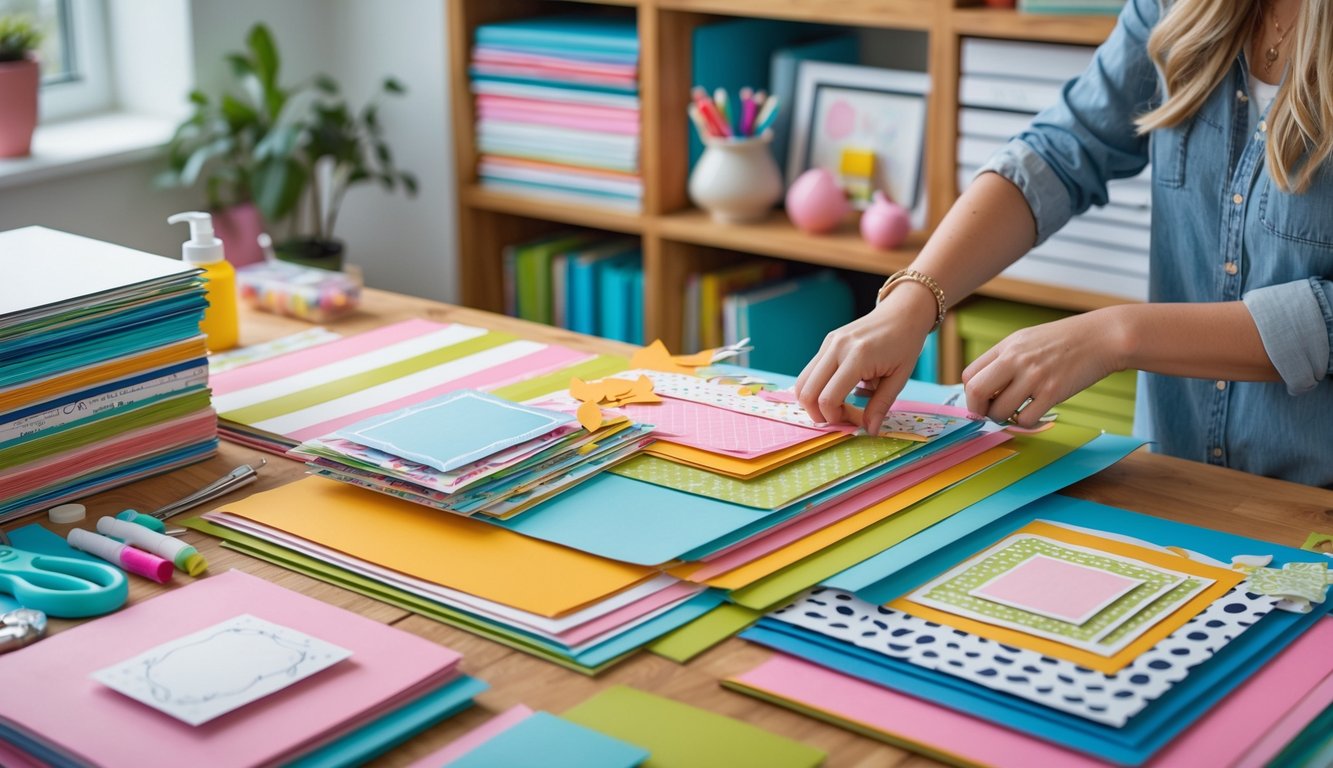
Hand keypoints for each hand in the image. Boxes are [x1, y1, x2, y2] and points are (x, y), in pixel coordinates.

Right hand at [795, 282, 937, 433]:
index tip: (856, 421)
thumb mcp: (899, 378)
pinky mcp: (826, 342)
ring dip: (814, 402)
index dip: (836, 418)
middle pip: (807, 393)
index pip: (828, 398)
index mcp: (857, 357)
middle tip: (842, 418)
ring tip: (838, 406)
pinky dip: (817, 389)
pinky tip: (838, 391)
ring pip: (802, 383)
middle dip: (820, 414)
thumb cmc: (905, 344)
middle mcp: (836, 348)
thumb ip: (881, 406)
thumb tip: (869, 430)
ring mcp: (828, 343)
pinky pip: (810, 372)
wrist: (902, 313)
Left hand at [961, 307, 1129, 427]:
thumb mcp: (1027, 340)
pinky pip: (1025, 419)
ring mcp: (1034, 376)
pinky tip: (1034, 413)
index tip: (980, 401)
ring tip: (1015, 412)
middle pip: (976, 391)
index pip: (970, 375)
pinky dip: (1025, 422)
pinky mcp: (1053, 392)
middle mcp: (1016, 359)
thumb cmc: (1065, 341)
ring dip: (1003, 418)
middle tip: (988, 414)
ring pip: (999, 411)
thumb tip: (983, 387)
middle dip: (977, 409)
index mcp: (1007, 346)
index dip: (970, 393)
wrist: (1102, 337)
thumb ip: (1004, 360)